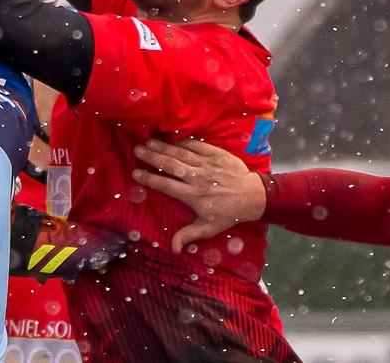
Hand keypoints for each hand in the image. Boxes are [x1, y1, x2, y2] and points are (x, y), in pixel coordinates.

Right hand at [130, 138, 264, 253]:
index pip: (167, 186)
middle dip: (152, 157)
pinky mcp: (216, 154)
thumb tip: (173, 250)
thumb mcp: (209, 228)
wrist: (253, 196)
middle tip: (137, 150)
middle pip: (170, 165)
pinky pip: (197, 145)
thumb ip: (189, 235)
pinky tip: (172, 140)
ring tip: (149, 141)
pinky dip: (184, 142)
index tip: (136, 173)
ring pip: (181, 153)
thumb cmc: (228, 213)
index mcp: (193, 196)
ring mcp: (207, 165)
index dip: (150, 179)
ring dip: (164, 147)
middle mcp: (197, 178)